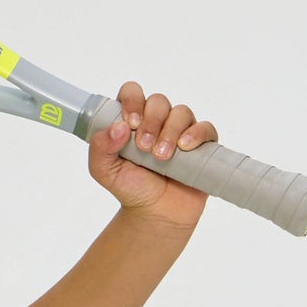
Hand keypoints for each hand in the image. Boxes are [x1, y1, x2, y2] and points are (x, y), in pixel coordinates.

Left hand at [89, 81, 217, 231]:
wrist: (155, 213)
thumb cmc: (130, 188)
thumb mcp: (104, 170)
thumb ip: (100, 147)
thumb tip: (118, 127)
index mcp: (132, 120)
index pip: (132, 93)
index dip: (132, 101)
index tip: (130, 124)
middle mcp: (157, 120)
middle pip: (158, 101)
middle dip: (151, 121)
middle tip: (144, 148)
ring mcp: (180, 131)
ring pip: (181, 112)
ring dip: (170, 131)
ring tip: (161, 157)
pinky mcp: (201, 144)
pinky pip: (206, 127)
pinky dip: (196, 134)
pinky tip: (184, 148)